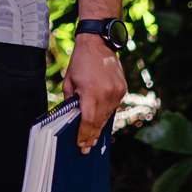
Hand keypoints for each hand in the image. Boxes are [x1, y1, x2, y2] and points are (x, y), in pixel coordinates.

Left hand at [63, 32, 124, 152]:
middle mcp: (106, 94)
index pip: (88, 121)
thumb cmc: (80, 61)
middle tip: (86, 148)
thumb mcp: (68, 81)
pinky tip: (101, 120)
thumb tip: (72, 118)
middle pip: (99, 122)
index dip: (84, 135)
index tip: (81, 146)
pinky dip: (107, 113)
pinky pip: (114, 106)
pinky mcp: (123, 89)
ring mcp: (117, 92)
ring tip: (93, 139)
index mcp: (90, 92)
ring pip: (108, 116)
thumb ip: (71, 100)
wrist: (98, 43)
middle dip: (92, 136)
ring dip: (100, 127)